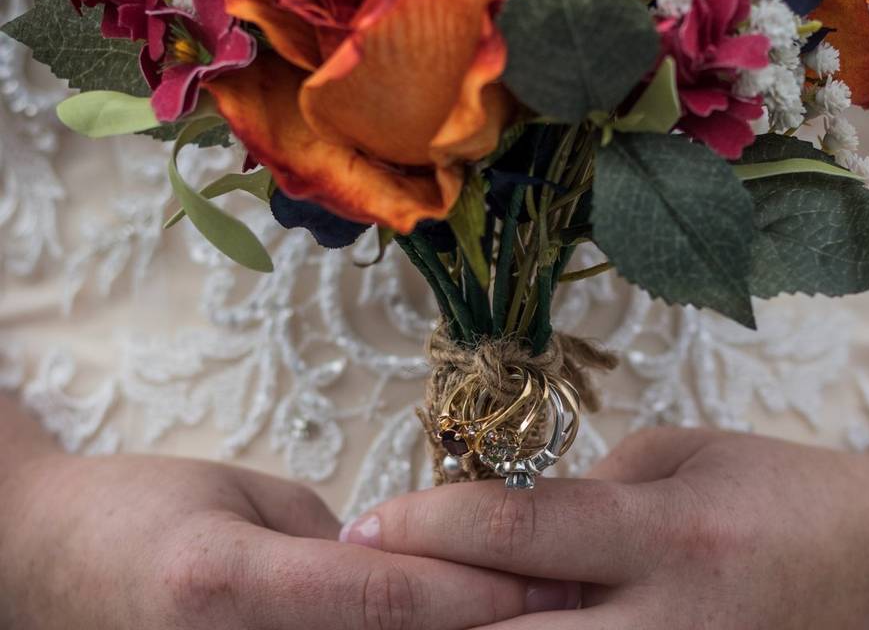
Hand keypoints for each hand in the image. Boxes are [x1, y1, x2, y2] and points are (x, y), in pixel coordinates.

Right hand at [0, 451, 576, 628]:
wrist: (50, 564)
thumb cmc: (144, 511)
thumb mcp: (246, 500)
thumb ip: (336, 543)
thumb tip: (425, 569)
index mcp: (227, 584)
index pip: (383, 597)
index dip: (475, 593)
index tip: (554, 579)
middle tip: (570, 604)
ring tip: (529, 616)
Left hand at [342, 428, 868, 628]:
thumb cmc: (780, 497)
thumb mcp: (689, 459)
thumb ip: (595, 493)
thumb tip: (509, 526)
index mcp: (667, 535)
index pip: (523, 532)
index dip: (433, 524)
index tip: (365, 521)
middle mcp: (666, 625)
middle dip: (422, 620)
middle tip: (351, 598)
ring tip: (402, 619)